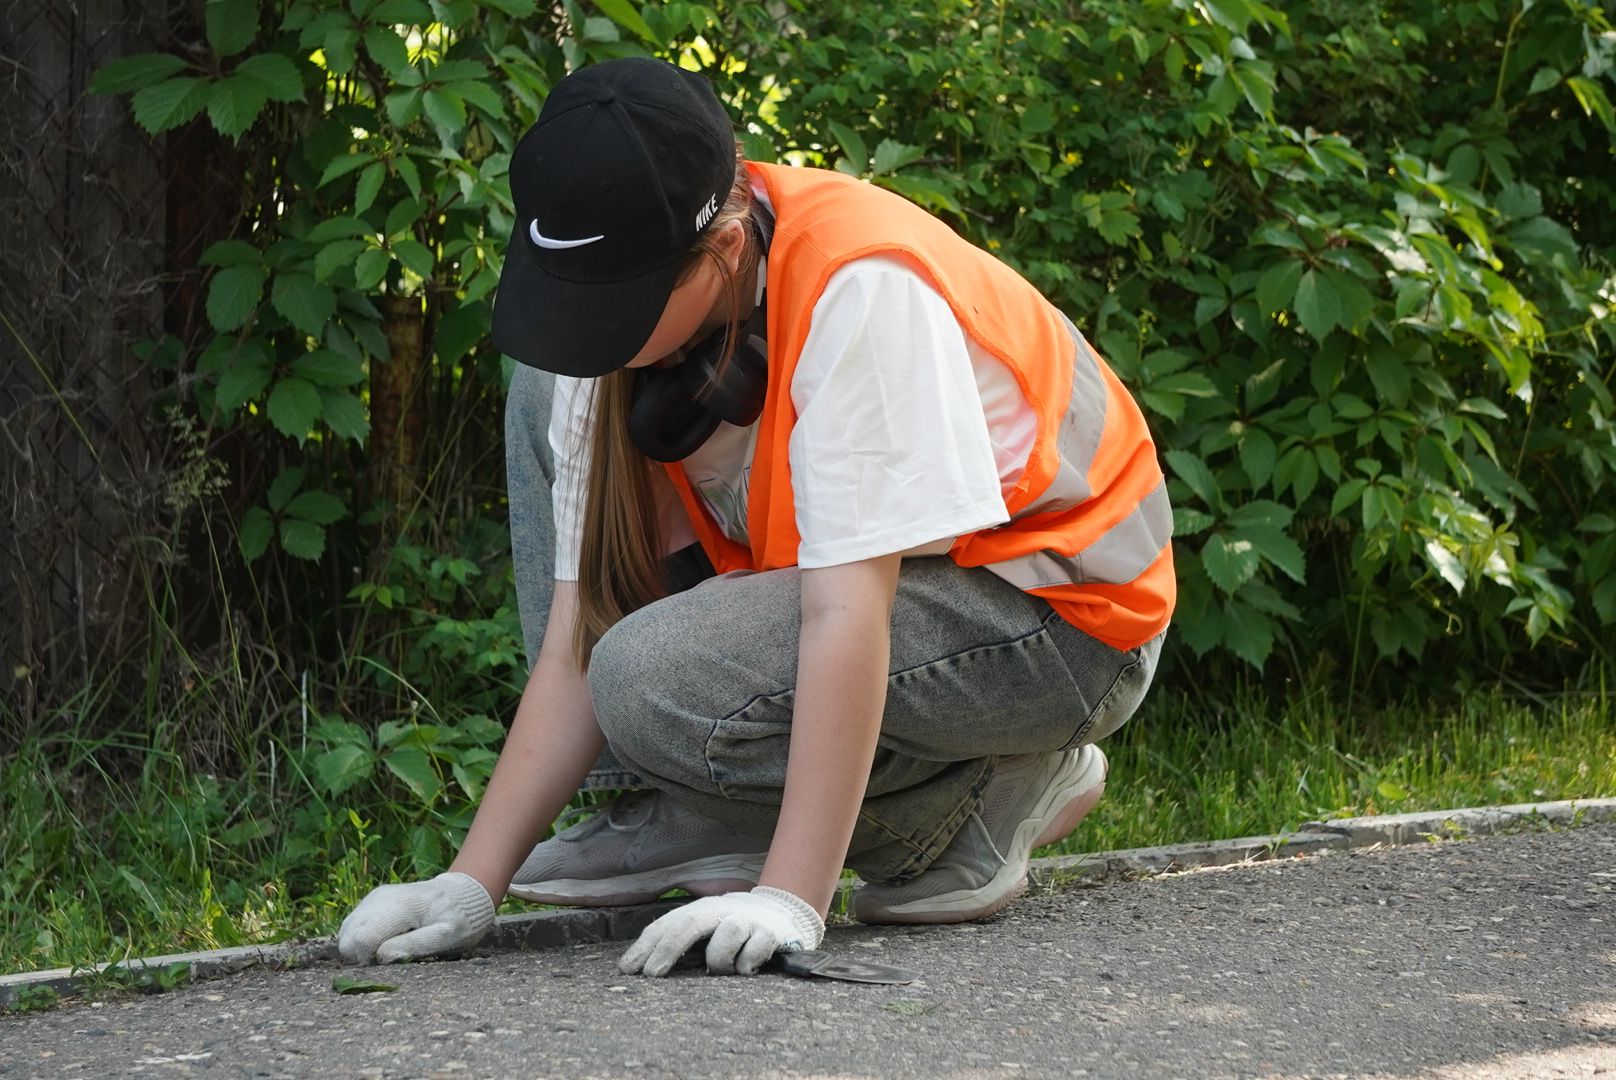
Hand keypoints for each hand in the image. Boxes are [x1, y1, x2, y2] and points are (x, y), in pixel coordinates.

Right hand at [337, 872, 495, 963]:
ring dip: (363, 949)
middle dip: (365, 956)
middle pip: (348, 940)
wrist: (460, 893)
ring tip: (394, 944)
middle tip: (396, 953)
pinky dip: (363, 941)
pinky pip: (351, 930)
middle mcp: (378, 900)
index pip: (362, 939)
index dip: (373, 958)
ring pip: (345, 935)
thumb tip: (382, 957)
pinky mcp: (369, 905)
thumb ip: (415, 944)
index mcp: (399, 906)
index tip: (395, 958)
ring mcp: (371, 900)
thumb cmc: (457, 917)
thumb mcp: (447, 934)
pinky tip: (387, 939)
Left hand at [619, 886, 824, 976]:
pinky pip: (757, 948)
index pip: (667, 925)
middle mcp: (720, 911)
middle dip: (667, 949)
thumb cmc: (733, 924)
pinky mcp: (770, 932)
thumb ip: (680, 939)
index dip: (646, 946)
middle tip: (651, 975)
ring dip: (718, 958)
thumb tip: (636, 966)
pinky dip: (748, 961)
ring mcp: (746, 920)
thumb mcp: (706, 925)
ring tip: (719, 970)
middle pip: (690, 924)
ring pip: (726, 933)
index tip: (628, 970)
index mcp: (699, 910)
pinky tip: (746, 969)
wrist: (783, 910)